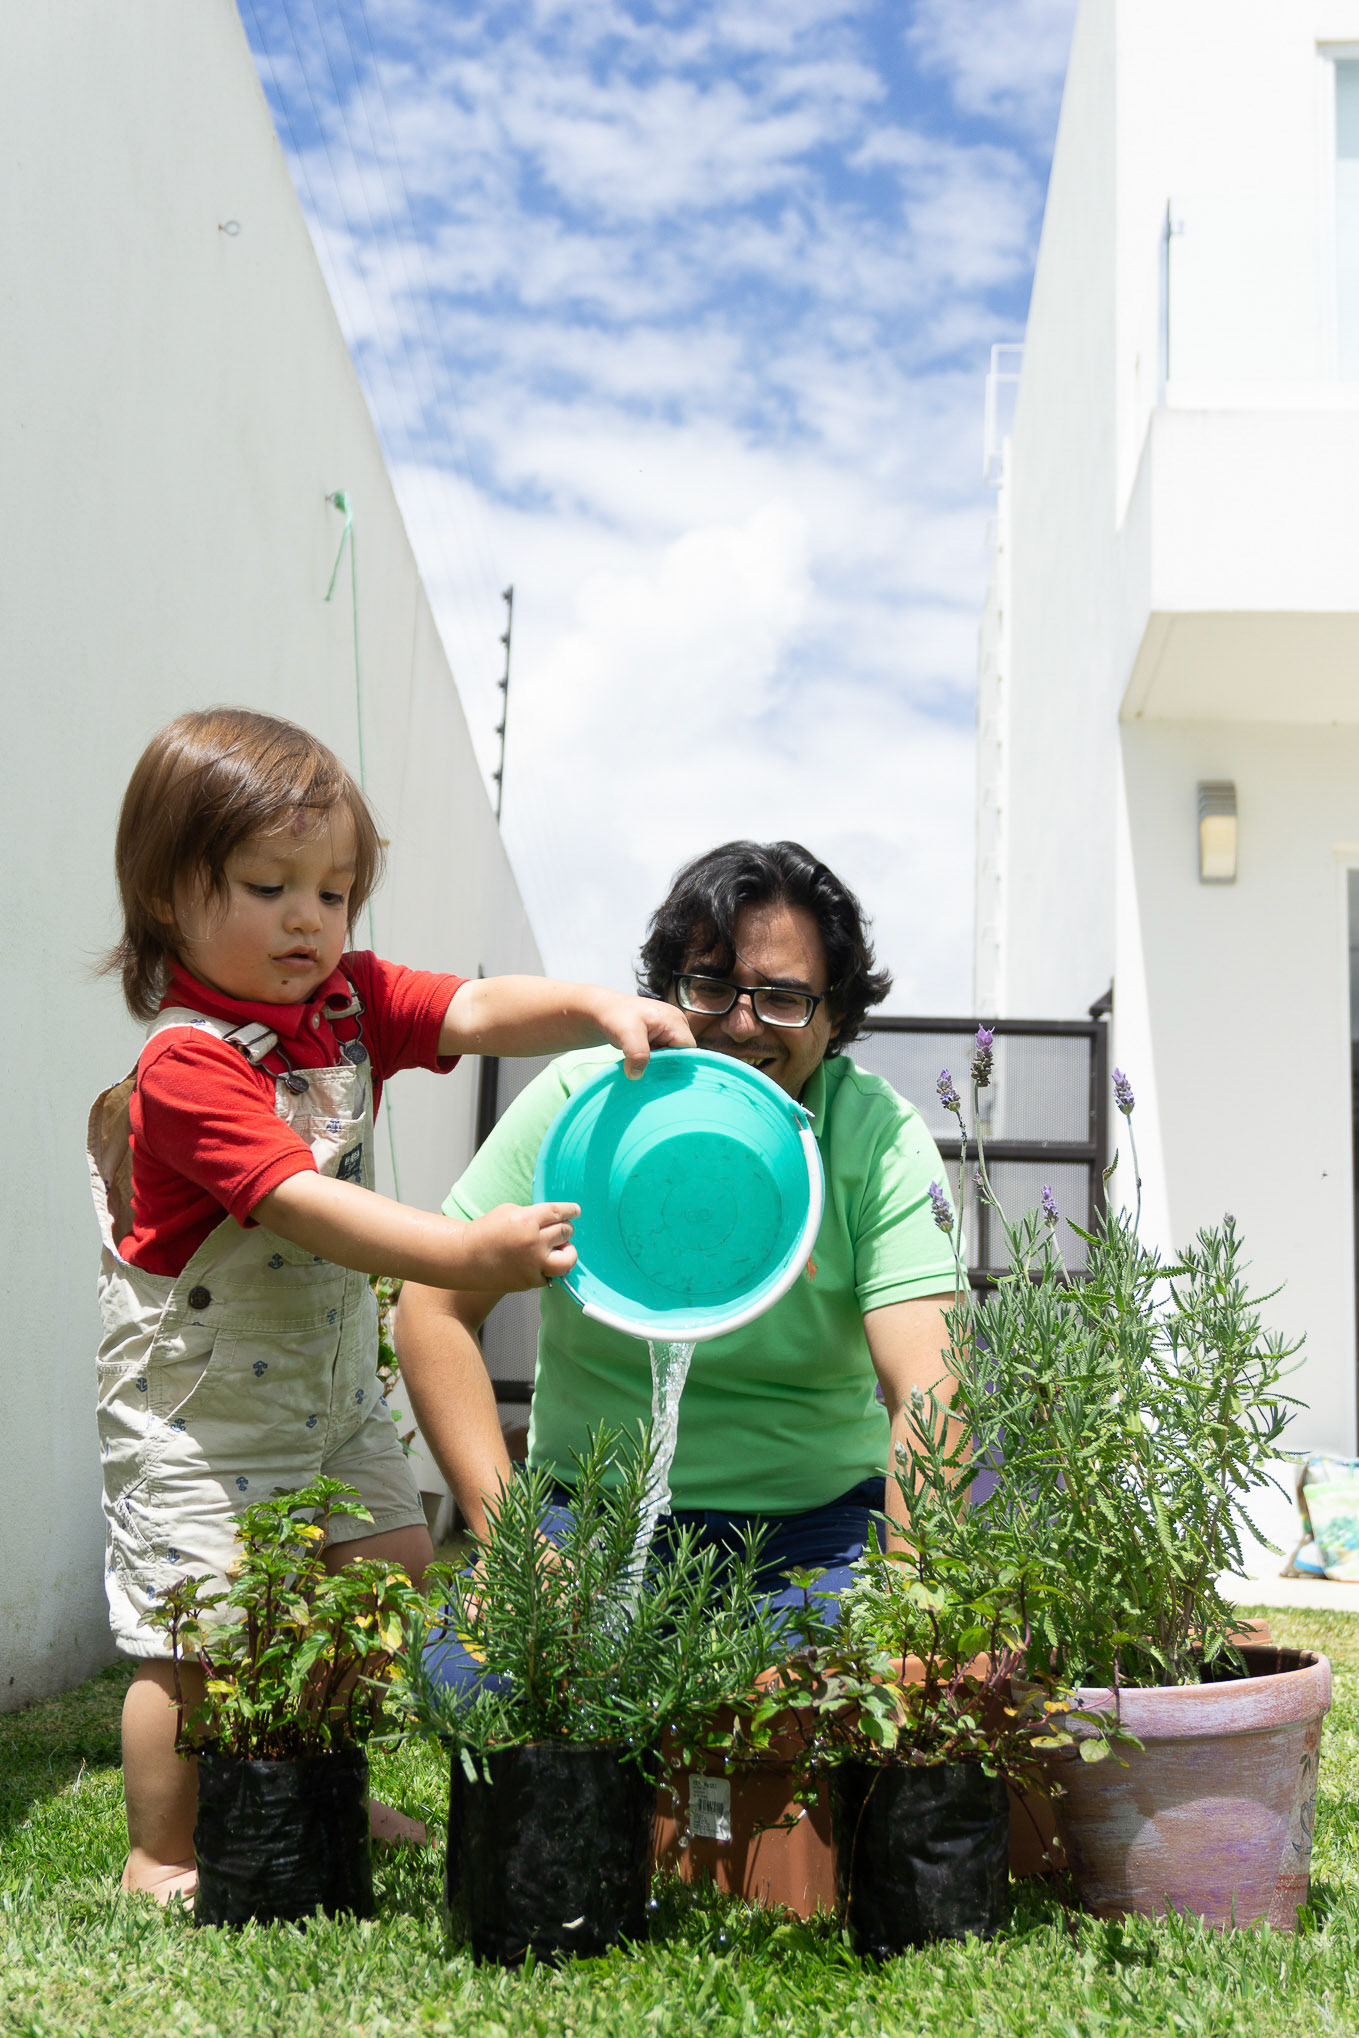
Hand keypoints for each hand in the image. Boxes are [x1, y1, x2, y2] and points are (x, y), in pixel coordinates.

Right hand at [446, 1202, 578, 1291]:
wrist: (465, 1258)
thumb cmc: (485, 1231)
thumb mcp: (509, 1212)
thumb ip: (533, 1215)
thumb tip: (555, 1219)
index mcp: (527, 1219)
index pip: (559, 1212)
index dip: (571, 1210)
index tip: (576, 1211)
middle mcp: (533, 1241)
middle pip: (566, 1232)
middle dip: (565, 1229)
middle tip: (561, 1230)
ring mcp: (533, 1263)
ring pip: (568, 1258)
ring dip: (568, 1251)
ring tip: (560, 1249)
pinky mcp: (530, 1281)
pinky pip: (551, 1274)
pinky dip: (549, 1268)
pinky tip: (540, 1262)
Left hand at [591, 991, 695, 1077]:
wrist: (603, 1010)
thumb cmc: (616, 1017)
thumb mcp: (627, 1034)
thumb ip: (637, 1054)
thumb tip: (637, 1075)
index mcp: (675, 1020)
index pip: (688, 1050)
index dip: (676, 1063)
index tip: (658, 1072)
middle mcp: (677, 1022)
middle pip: (682, 1052)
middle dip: (666, 1063)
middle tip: (647, 1069)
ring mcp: (670, 1027)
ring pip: (673, 1053)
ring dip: (659, 1060)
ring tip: (641, 1061)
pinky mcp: (662, 1033)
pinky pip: (665, 1050)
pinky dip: (654, 1057)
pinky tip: (641, 1059)